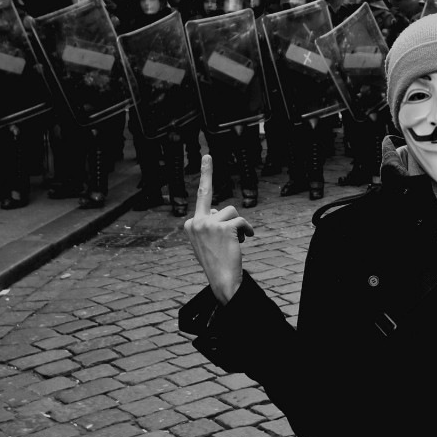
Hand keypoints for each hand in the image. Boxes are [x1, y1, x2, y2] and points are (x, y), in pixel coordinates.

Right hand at [182, 155, 254, 303]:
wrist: (222, 280)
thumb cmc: (217, 263)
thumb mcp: (207, 242)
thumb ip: (211, 225)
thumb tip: (221, 212)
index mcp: (190, 224)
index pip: (201, 197)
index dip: (206, 175)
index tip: (207, 157)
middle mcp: (196, 221)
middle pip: (216, 201)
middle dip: (208, 176)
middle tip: (207, 155)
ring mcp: (209, 224)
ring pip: (232, 212)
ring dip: (238, 226)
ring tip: (235, 242)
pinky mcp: (224, 227)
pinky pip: (241, 222)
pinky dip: (247, 231)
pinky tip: (244, 241)